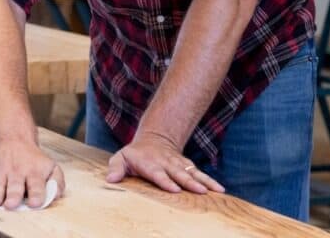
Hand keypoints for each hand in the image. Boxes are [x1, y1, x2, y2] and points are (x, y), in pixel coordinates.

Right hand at [0, 138, 64, 208]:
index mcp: (34, 173)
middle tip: (11, 204)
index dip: (36, 194)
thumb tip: (57, 195)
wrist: (13, 136)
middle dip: (13, 196)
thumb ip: (57, 181)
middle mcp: (17, 173)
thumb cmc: (33, 158)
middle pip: (15, 186)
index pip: (36, 185)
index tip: (35, 203)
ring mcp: (1, 172)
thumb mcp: (50, 165)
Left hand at [106, 131, 224, 194]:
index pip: (158, 173)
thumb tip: (110, 180)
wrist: (154, 139)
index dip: (165, 180)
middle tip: (200, 191)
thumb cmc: (135, 155)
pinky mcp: (187, 166)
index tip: (174, 188)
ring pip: (192, 173)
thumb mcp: (121, 158)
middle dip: (189, 182)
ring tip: (215, 191)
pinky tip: (219, 190)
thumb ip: (115, 168)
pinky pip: (199, 174)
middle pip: (179, 173)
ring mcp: (178, 164)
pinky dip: (209, 181)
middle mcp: (167, 163)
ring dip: (204, 181)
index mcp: (150, 163)